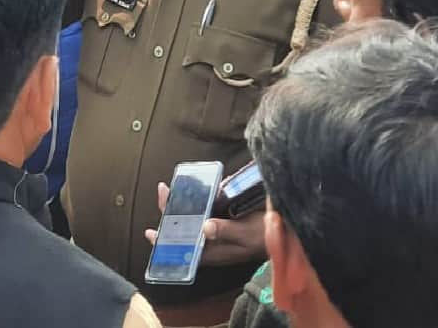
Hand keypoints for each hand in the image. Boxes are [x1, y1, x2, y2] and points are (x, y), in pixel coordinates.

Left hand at [143, 181, 266, 266]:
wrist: (286, 232)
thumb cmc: (267, 237)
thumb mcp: (247, 234)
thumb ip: (226, 231)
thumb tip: (204, 227)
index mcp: (213, 251)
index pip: (184, 247)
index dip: (166, 241)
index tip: (150, 232)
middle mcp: (211, 242)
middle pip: (185, 228)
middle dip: (171, 212)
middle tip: (164, 190)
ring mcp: (217, 230)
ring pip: (193, 217)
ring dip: (183, 203)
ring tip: (172, 187)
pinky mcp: (224, 219)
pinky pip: (206, 209)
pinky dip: (199, 199)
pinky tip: (194, 187)